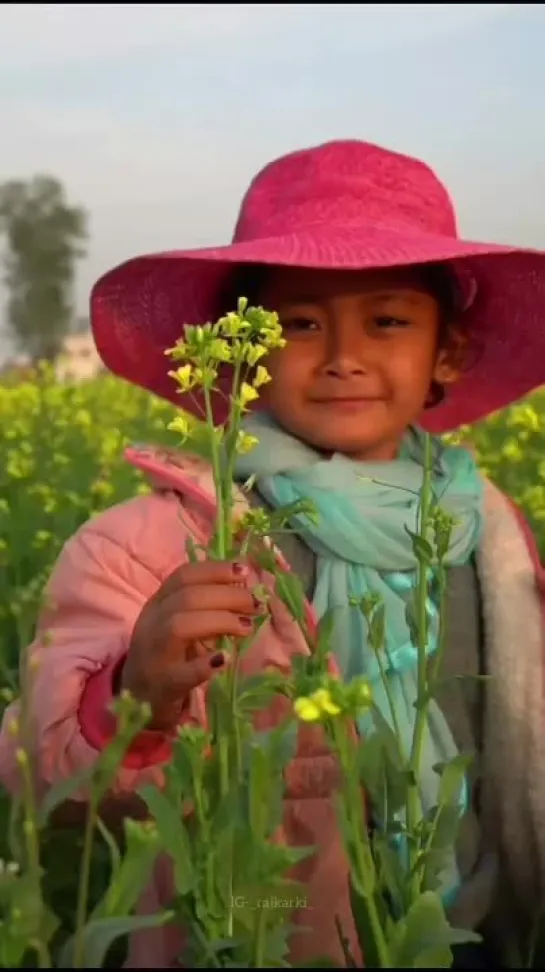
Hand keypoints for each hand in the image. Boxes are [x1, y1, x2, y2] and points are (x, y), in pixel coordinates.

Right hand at [122, 560, 258, 728]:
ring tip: (247, 627)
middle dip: (227, 596)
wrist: (137, 696)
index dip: (215, 570)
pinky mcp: (162, 685)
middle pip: (187, 598)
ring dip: (220, 621)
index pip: (183, 576)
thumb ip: (201, 605)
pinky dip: (204, 665)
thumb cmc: (165, 653)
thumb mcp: (175, 622)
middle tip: (255, 604)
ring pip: (180, 626)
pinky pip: (182, 673)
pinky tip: (225, 659)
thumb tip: (243, 588)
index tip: (244, 571)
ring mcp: (154, 654)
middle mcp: (152, 623)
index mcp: (157, 604)